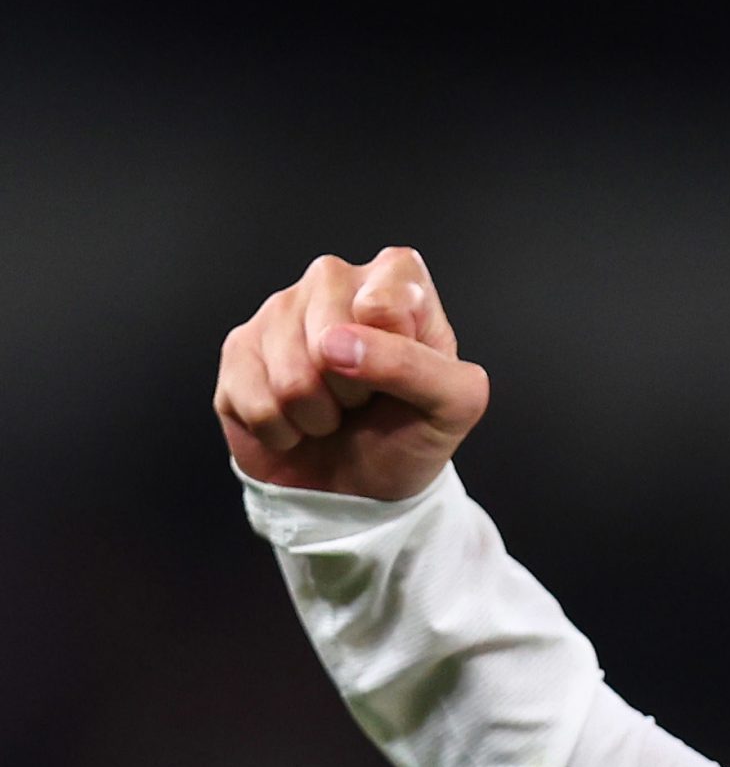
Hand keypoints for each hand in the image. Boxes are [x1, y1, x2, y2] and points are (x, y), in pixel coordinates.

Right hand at [213, 246, 488, 501]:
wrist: (361, 487)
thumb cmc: (410, 435)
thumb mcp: (454, 406)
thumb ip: (419, 366)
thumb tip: (336, 343)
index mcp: (395, 279)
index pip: (385, 304)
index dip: (398, 357)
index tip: (407, 375)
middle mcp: (332, 281)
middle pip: (328, 338)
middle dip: (353, 391)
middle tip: (365, 399)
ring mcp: (279, 310)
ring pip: (291, 377)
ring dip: (318, 417)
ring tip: (334, 413)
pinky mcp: (238, 349)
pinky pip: (255, 401)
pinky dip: (283, 432)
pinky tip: (297, 422)